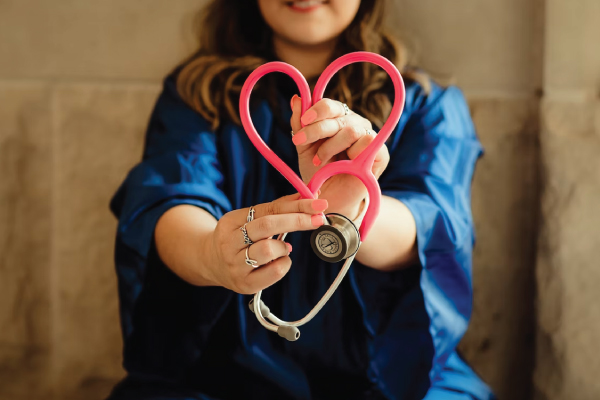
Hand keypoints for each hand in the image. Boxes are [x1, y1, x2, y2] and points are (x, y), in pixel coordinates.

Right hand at [204, 194, 327, 293]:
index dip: (295, 205)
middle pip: (267, 226)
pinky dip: (284, 263)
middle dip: (297, 220)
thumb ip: (276, 209)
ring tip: (283, 248)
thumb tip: (306, 196)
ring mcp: (235, 265)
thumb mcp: (249, 220)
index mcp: (230, 222)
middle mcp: (229, 243)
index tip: (318, 204)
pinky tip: (279, 261)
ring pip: (268, 250)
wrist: (211, 264)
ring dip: (284, 247)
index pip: (267, 209)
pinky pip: (274, 272)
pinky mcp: (245, 284)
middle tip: (318, 219)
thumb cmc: (239, 238)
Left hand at [289, 96, 389, 218]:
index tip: (302, 122)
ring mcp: (369, 137)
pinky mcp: (381, 153)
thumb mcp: (304, 148)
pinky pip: (368, 142)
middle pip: (339, 115)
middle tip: (300, 142)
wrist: (330, 199)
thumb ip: (299, 124)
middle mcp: (355, 124)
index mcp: (338, 119)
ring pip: (351, 129)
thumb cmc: (319, 173)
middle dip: (316, 129)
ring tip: (319, 161)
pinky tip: (342, 165)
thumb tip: (296, 99)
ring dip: (330, 146)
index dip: (316, 110)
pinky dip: (351, 154)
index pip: (330, 105)